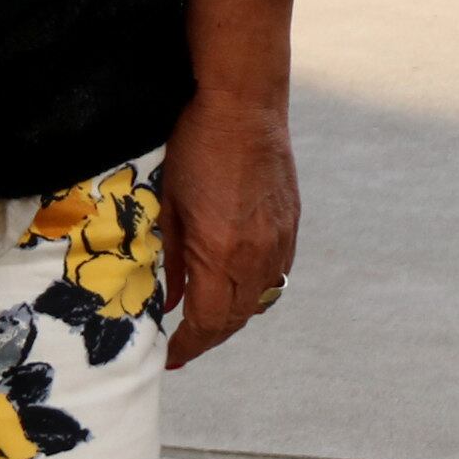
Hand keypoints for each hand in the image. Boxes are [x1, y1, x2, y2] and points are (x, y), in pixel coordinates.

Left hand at [155, 0, 299, 368]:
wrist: (242, 101)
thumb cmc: (193, 144)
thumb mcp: (168, 204)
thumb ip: (170, 258)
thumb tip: (168, 299)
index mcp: (223, 253)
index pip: (208, 322)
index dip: (187, 346)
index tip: (169, 357)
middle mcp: (259, 254)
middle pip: (236, 318)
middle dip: (208, 337)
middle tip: (183, 345)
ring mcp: (280, 238)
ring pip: (261, 299)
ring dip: (233, 315)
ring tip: (206, 318)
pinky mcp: (291, 221)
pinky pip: (277, 272)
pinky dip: (255, 288)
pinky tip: (235, 282)